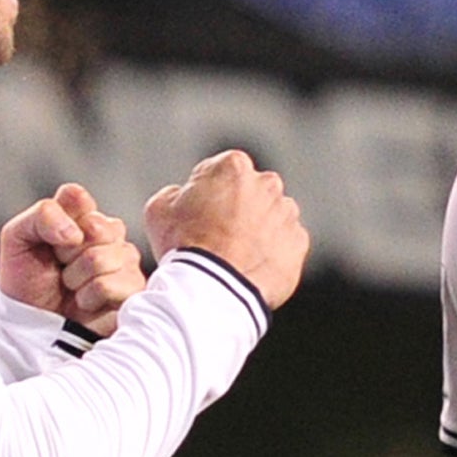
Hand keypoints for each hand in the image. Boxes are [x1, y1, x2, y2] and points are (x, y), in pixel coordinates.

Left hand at [0, 183, 145, 336]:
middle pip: (96, 226)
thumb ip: (43, 216)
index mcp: (81, 215)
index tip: (49, 242)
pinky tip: (86, 302)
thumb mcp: (17, 238)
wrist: (32, 324)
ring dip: (76, 279)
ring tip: (71, 287)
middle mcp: (108, 233)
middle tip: (60, 267)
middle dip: (68, 253)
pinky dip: (90, 297)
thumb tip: (76, 232)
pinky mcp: (134, 288)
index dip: (58, 222)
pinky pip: (112, 284)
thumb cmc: (27, 280)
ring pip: (102, 257)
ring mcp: (125, 260)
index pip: (76, 197)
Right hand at [144, 150, 308, 309]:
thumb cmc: (183, 246)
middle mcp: (268, 184)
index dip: (208, 195)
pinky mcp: (298, 244)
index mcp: (234, 166)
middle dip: (239, 209)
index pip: (222, 173)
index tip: (200, 216)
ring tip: (235, 258)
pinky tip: (251, 269)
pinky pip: (286, 245)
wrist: (213, 290)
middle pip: (251, 193)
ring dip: (259, 231)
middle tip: (219, 238)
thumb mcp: (159, 210)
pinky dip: (273, 255)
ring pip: (272, 218)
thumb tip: (182, 196)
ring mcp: (287, 214)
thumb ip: (175, 194)